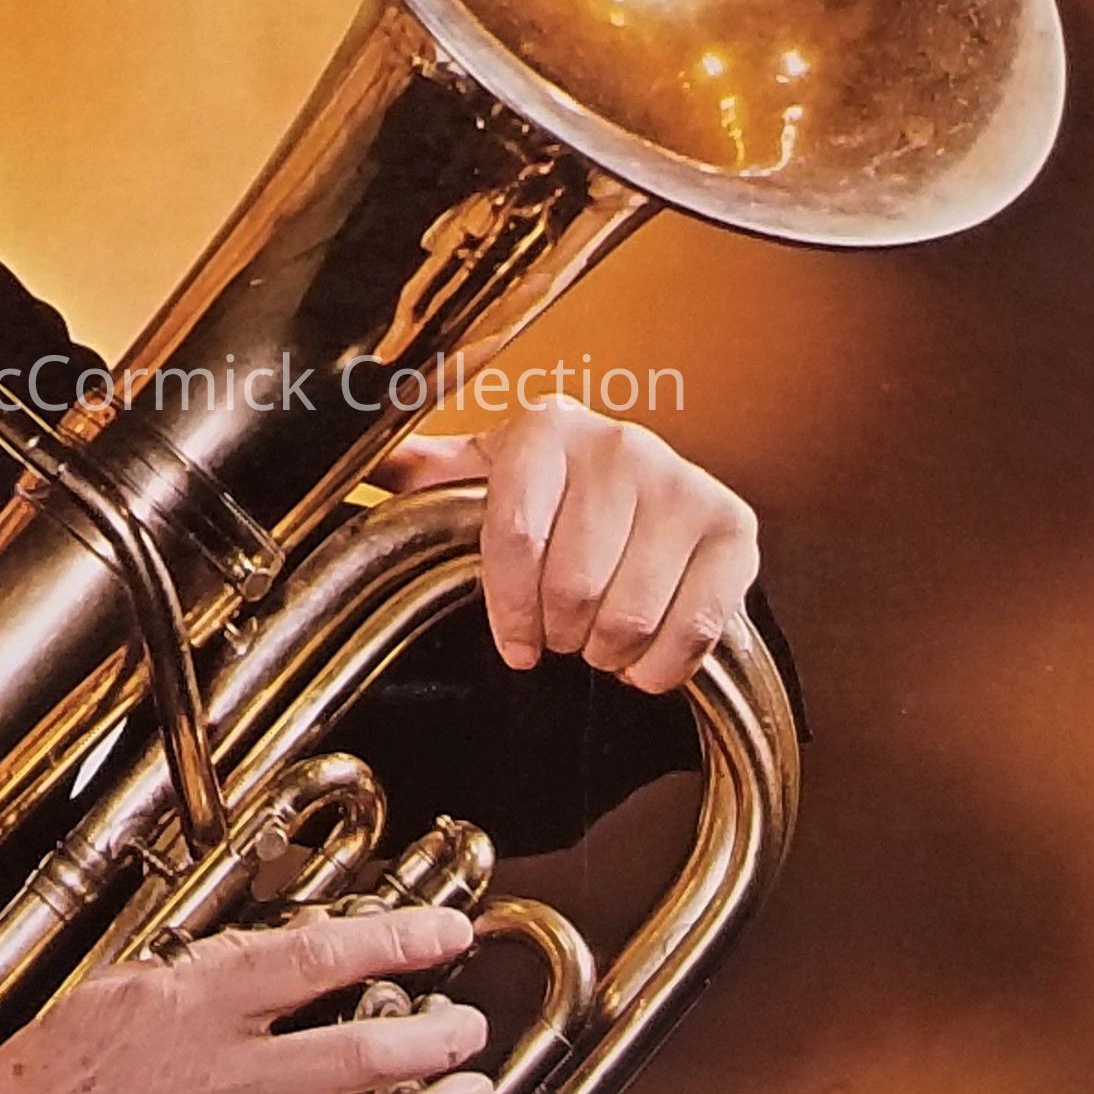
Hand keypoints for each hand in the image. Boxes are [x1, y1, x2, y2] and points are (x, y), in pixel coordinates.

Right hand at [0, 906, 490, 1093]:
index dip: (398, 942)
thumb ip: (203, 970)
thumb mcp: (121, 987)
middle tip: (471, 1028)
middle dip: (435, 1037)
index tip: (449, 933)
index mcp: (201, 1007)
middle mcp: (232, 1078)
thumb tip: (275, 952)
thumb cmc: (47, 1076)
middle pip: (362, 1051)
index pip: (321, 960)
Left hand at [382, 396, 758, 693]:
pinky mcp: (735, 528)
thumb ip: (425, 477)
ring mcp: (685, 483)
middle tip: (562, 633)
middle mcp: (621, 444)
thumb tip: (358, 464)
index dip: (510, 608)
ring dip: (607, 651)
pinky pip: (692, 627)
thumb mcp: (486, 480)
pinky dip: (660, 665)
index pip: (514, 536)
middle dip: (561, 631)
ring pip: (630, 614)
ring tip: (599, 638)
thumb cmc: (553, 495)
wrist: (652, 497)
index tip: (515, 644)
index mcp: (548, 428)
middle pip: (574, 585)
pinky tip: (644, 655)